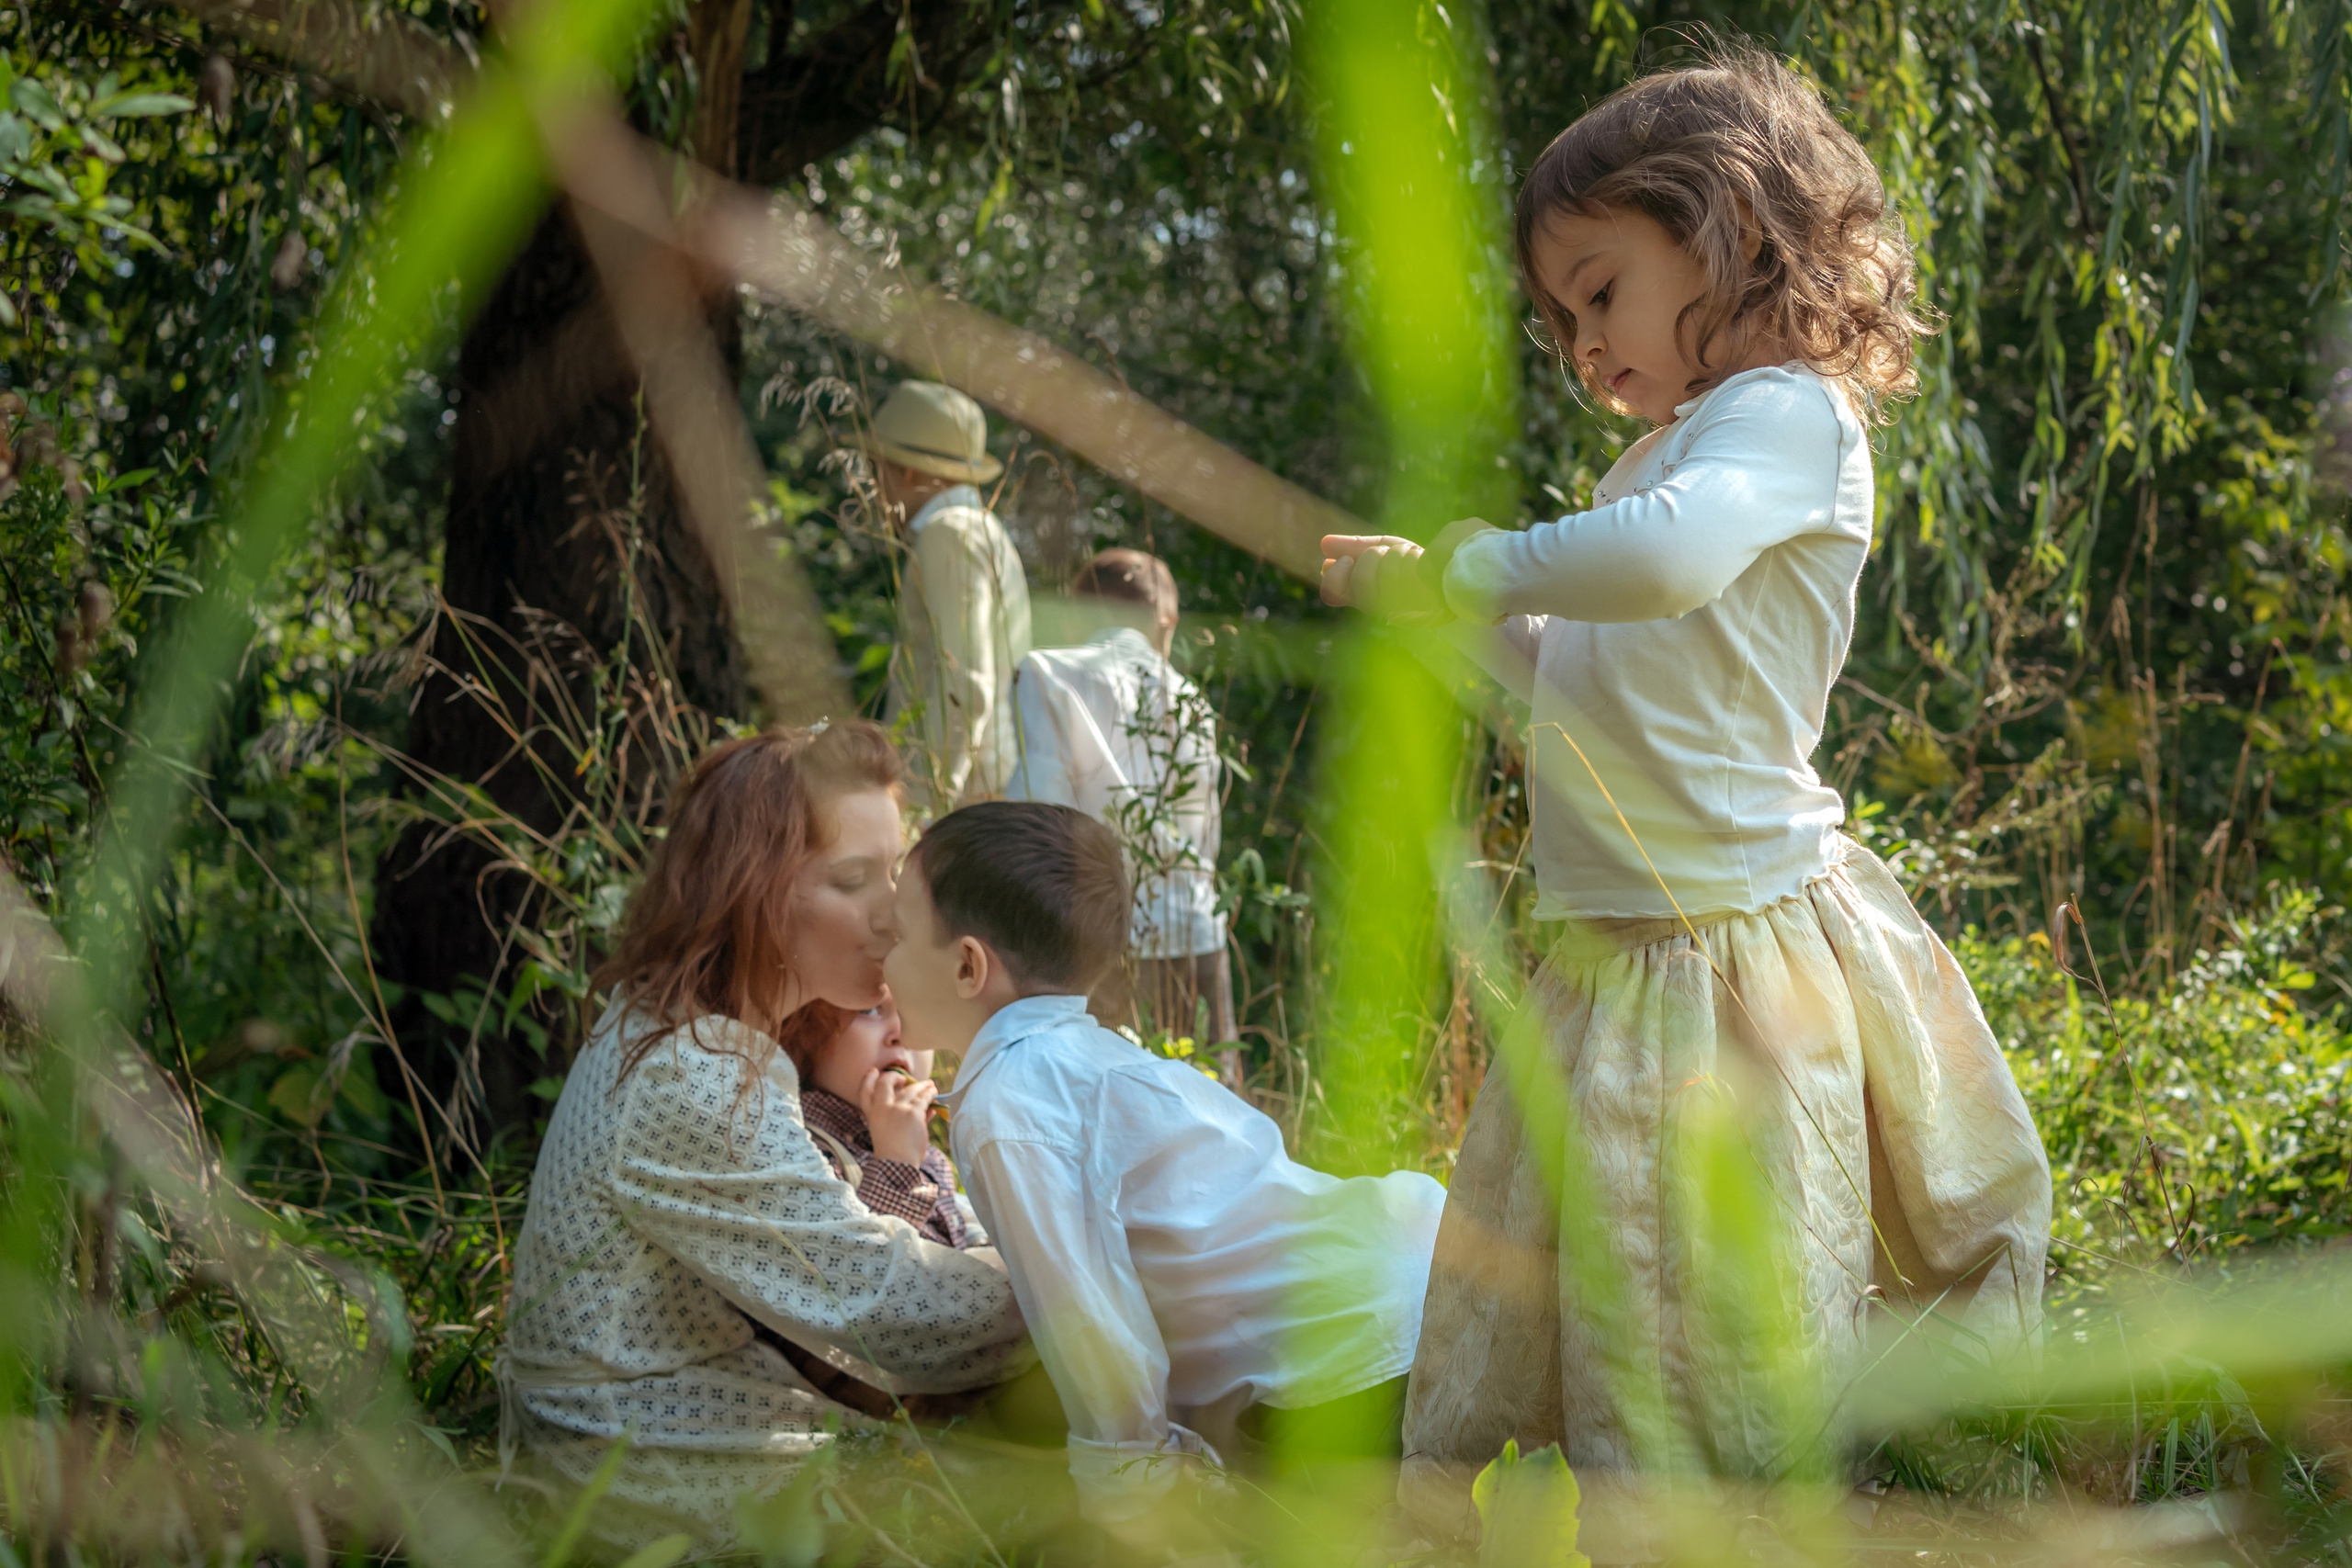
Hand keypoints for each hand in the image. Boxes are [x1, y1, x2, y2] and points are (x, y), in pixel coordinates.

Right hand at [860, 1067, 939, 1164]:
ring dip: (922, 1086)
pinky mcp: (913, 1112)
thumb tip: (924, 1108)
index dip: (867, 1080)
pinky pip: (924, 1099)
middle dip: (894, 1076)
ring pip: (911, 1090)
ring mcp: (898, 1109)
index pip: (865, 1092)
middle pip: (885, 1083)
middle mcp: (883, 1109)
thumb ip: (899, 1118)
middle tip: (903, 1077)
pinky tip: (934, 1092)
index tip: (873, 1072)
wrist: (898, 1164)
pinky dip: (930, 1094)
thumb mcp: (888, 1134)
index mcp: (873, 1115)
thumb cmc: (894, 1154)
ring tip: (930, 1085)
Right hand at [1318, 533, 1448, 622]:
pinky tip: (1419, 561)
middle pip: (1358, 580)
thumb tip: (1324, 544)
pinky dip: (1411, 557)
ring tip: (1406, 558)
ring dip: (1395, 555)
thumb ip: (1354, 547)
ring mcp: (1398, 607)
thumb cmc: (1412, 562)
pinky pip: (1408, 570)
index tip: (1346, 560)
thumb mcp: (1380, 549)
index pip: (1331, 593)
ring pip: (1384, 572)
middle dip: (1371, 557)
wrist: (1447, 567)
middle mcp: (1375, 606)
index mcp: (1360, 595)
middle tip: (1381, 555)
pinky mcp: (1420, 603)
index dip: (1335, 573)